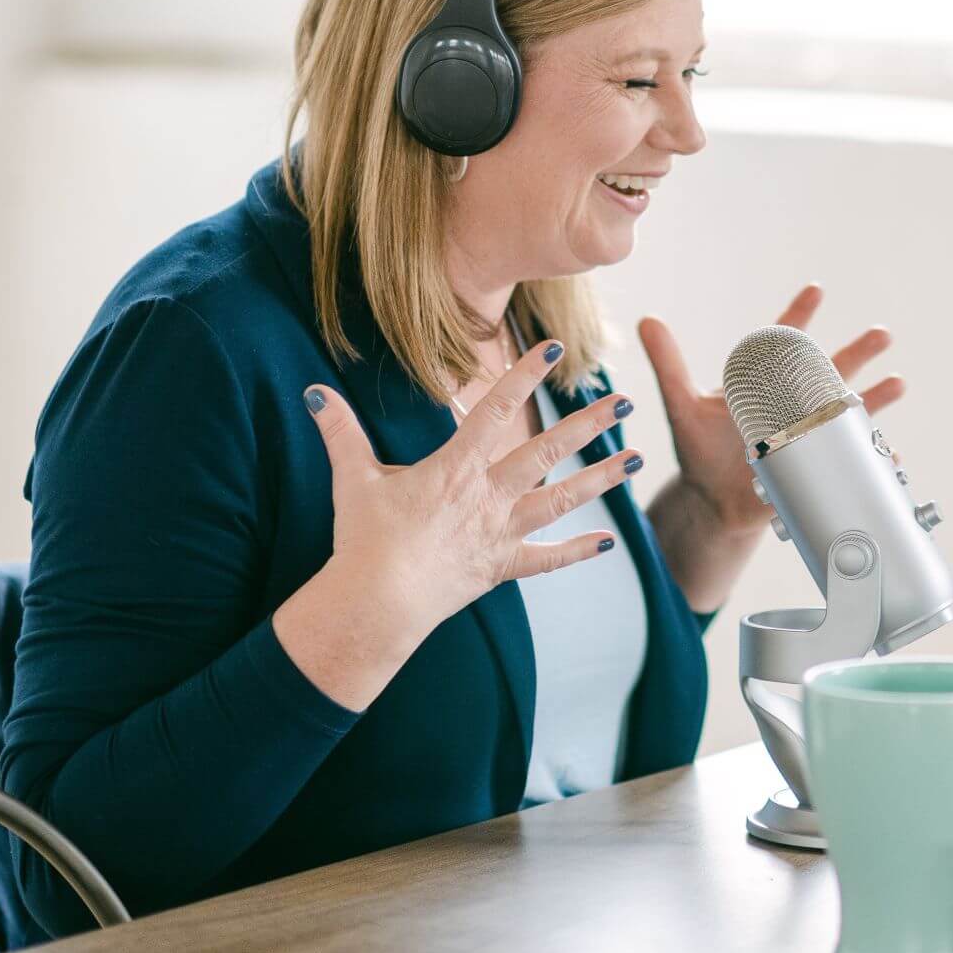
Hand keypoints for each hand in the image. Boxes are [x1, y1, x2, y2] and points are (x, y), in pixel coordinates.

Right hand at [302, 340, 643, 644]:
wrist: (376, 604)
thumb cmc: (364, 540)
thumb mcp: (353, 479)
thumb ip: (341, 432)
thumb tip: (315, 391)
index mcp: (455, 468)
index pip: (496, 410)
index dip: (525, 376)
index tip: (554, 348)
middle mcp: (488, 496)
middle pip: (547, 451)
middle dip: (589, 422)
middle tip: (625, 398)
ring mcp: (500, 533)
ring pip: (562, 500)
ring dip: (602, 478)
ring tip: (637, 457)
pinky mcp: (502, 567)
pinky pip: (548, 560)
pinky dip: (578, 551)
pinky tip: (609, 541)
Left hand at [637, 284, 905, 533]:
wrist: (713, 505)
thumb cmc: (699, 452)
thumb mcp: (682, 407)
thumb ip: (668, 364)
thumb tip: (647, 318)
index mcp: (765, 385)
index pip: (784, 343)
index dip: (799, 316)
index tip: (816, 290)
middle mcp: (794, 406)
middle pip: (830, 372)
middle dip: (857, 352)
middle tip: (882, 333)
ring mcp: (809, 436)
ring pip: (848, 412)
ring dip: (875, 398)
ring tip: (898, 382)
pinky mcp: (815, 468)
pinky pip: (848, 460)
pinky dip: (870, 456)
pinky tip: (888, 454)